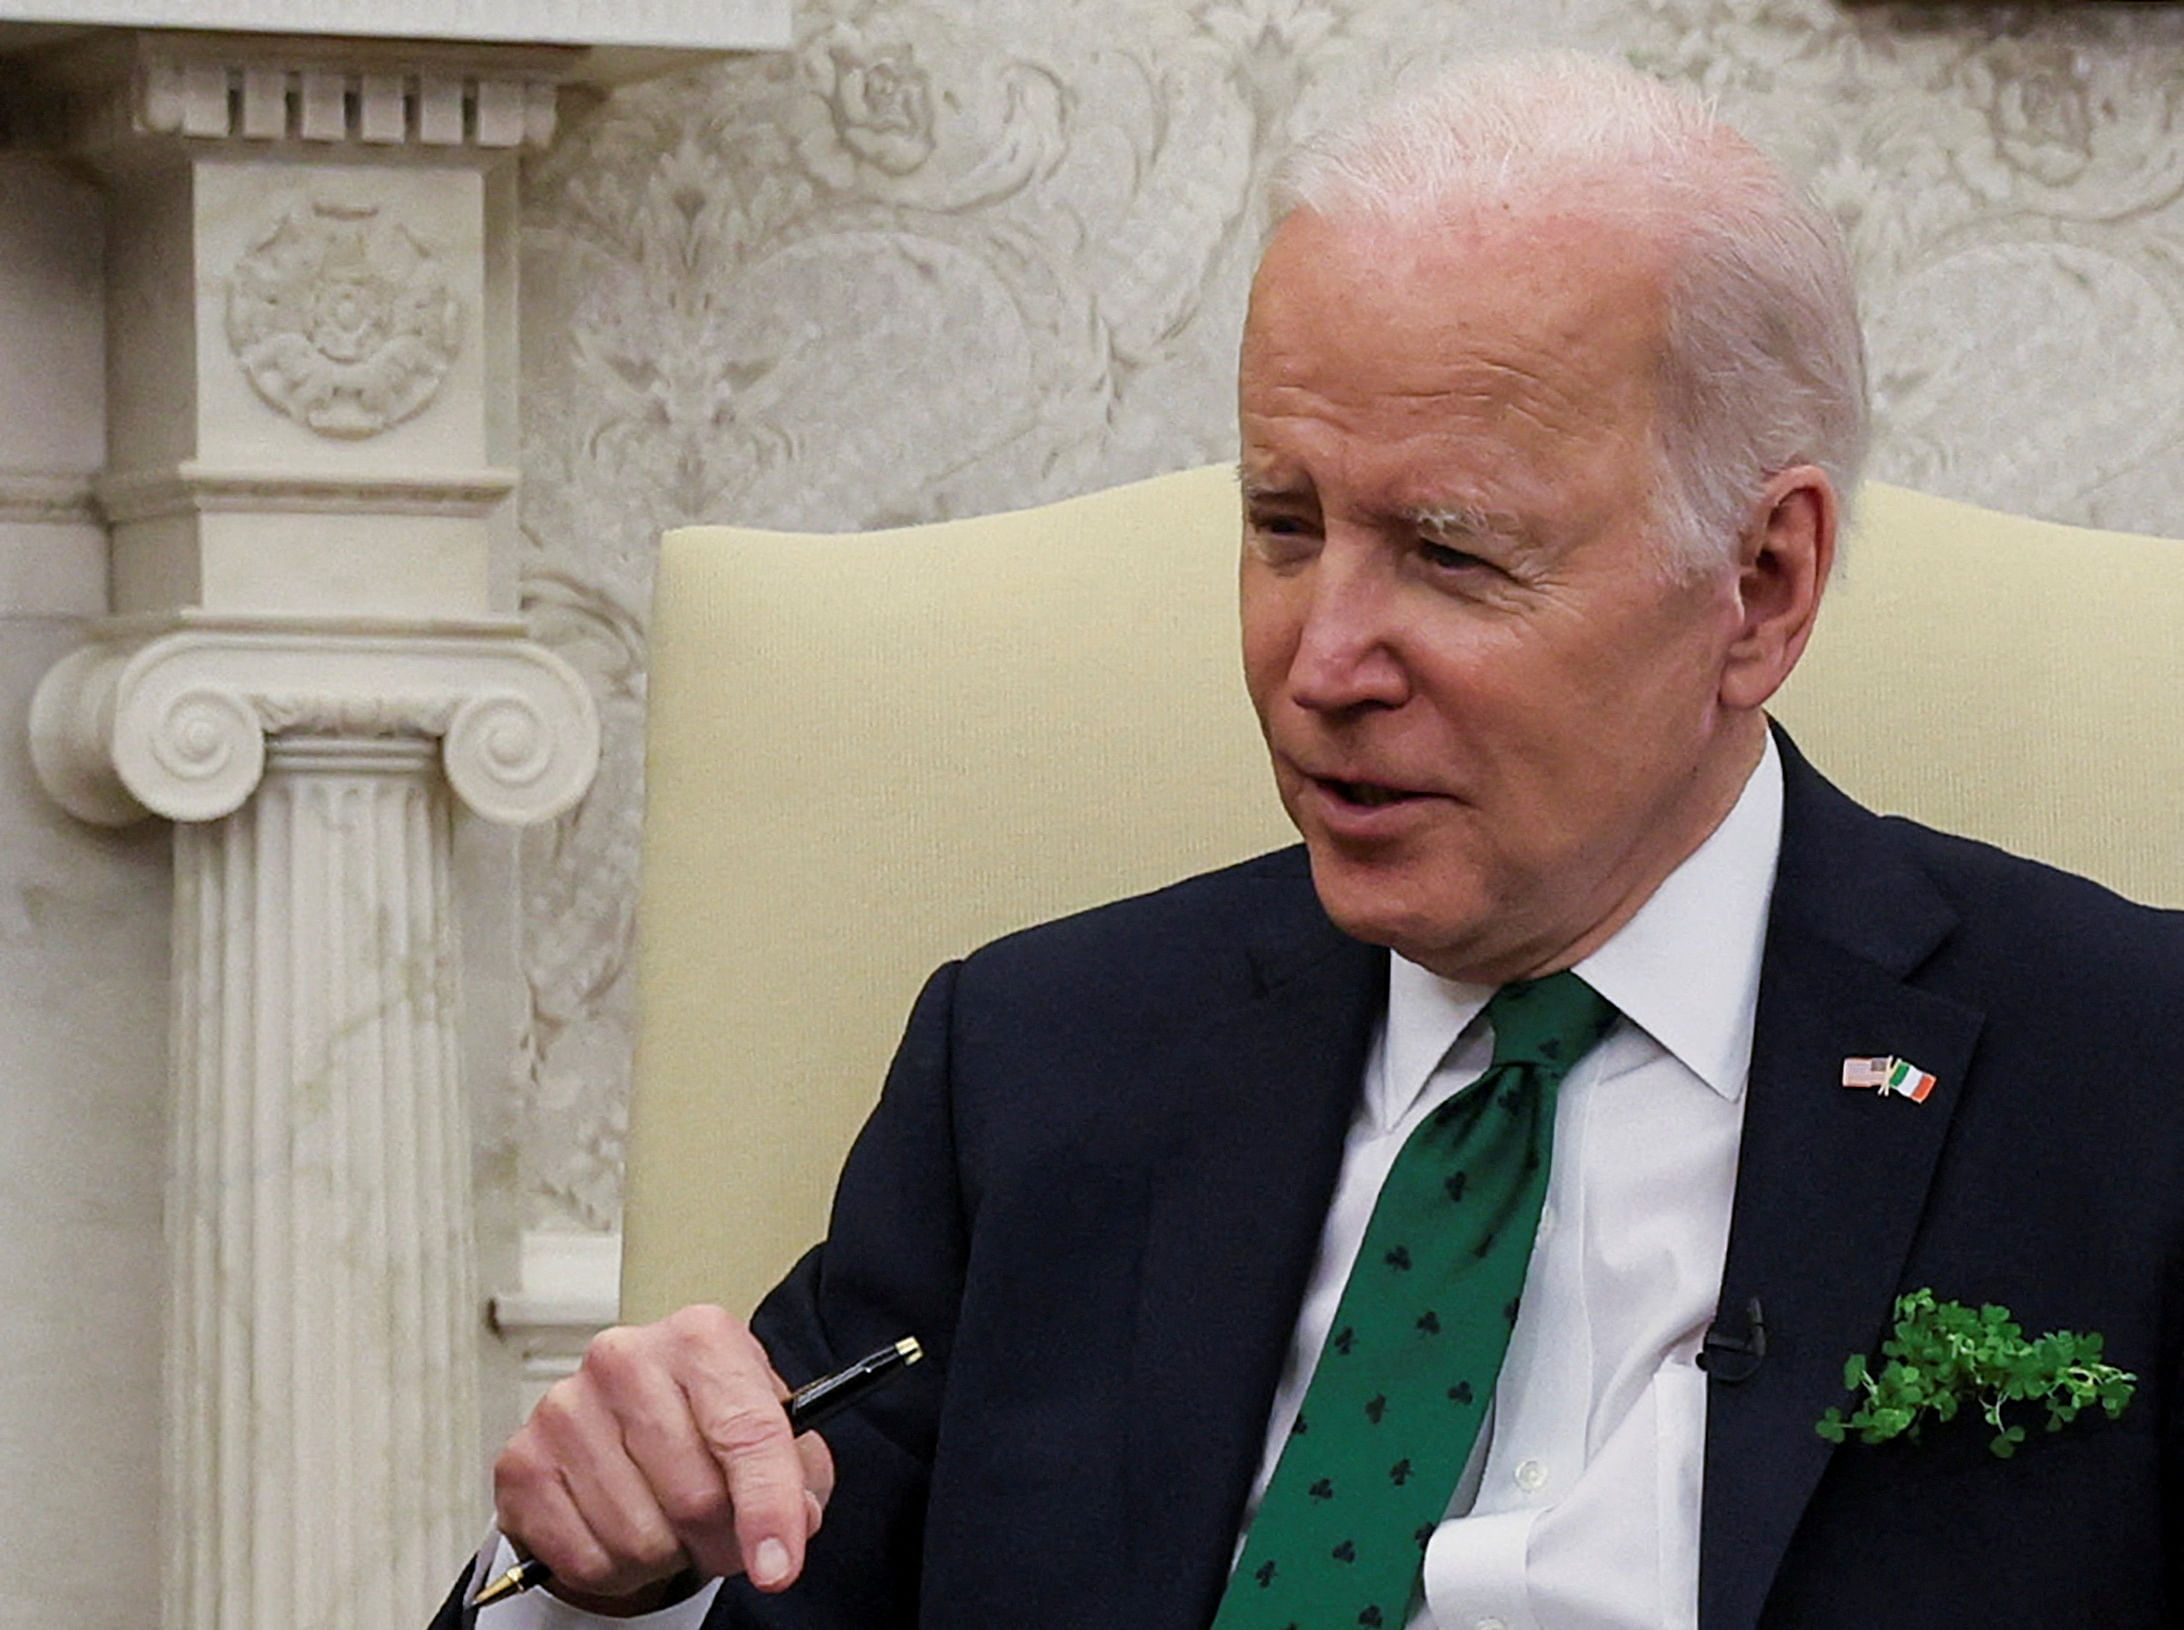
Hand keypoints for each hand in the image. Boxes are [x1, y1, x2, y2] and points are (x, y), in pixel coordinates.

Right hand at [493, 1305, 833, 1612]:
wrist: (628, 1429)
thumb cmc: (708, 1428)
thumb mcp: (777, 1440)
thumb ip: (798, 1480)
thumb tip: (790, 1525)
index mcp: (701, 1338)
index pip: (748, 1431)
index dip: (768, 1508)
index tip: (779, 1566)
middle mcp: (627, 1358)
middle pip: (695, 1498)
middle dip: (719, 1540)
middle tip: (719, 1532)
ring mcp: (565, 1407)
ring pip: (640, 1539)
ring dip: (666, 1555)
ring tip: (667, 1522)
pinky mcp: (522, 1461)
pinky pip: (587, 1559)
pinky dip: (615, 1569)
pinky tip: (621, 1529)